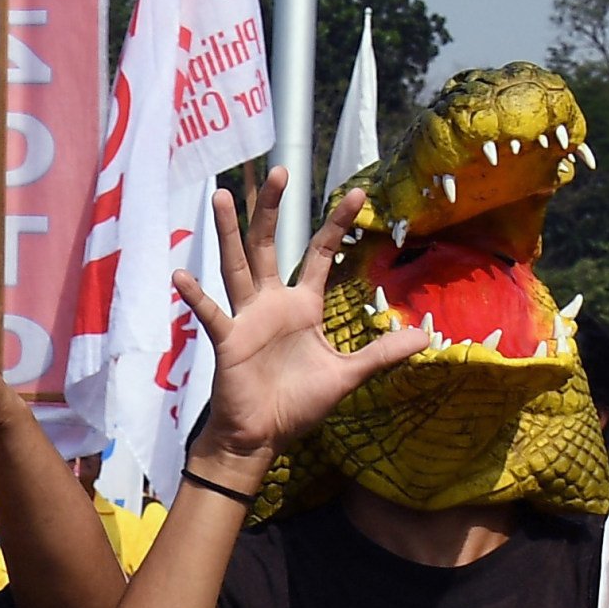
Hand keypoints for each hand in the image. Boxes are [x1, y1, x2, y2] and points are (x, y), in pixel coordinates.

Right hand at [172, 172, 433, 476]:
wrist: (263, 437)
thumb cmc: (298, 404)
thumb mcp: (348, 375)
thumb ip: (383, 353)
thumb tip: (427, 337)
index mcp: (301, 305)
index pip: (318, 254)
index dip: (337, 224)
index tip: (357, 193)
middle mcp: (271, 303)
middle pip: (269, 245)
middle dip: (272, 209)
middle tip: (278, 170)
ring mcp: (246, 318)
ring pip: (236, 265)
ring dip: (228, 232)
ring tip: (220, 195)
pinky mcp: (228, 340)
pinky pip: (212, 314)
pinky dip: (196, 296)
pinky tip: (181, 275)